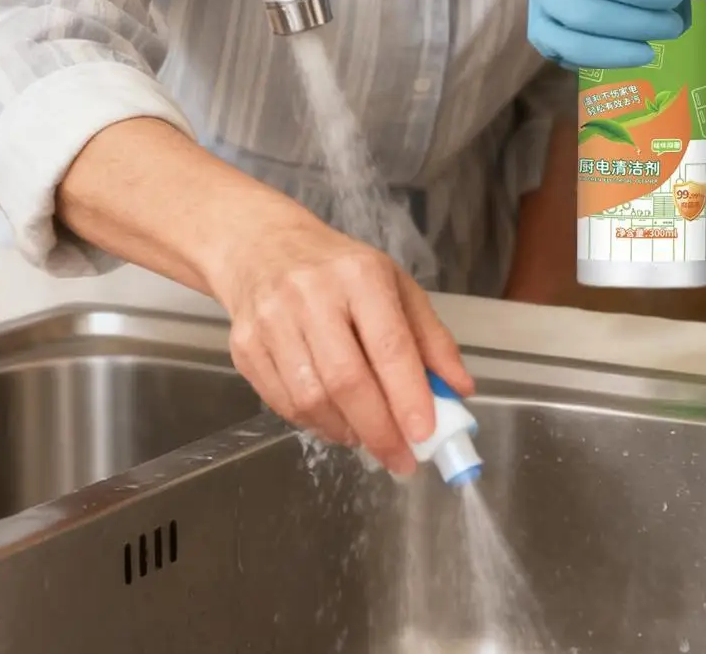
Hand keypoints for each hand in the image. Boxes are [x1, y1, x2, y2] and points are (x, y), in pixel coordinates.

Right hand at [205, 205, 473, 474]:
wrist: (265, 248)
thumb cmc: (341, 270)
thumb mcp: (396, 286)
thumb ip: (431, 338)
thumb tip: (460, 389)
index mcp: (360, 275)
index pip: (387, 344)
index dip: (407, 395)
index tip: (424, 434)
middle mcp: (312, 295)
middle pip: (346, 379)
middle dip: (378, 429)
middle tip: (401, 459)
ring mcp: (272, 321)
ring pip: (311, 398)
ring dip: (347, 431)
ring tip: (370, 438)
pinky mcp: (245, 346)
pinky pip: (283, 403)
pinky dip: (316, 424)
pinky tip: (337, 422)